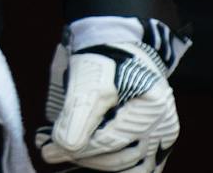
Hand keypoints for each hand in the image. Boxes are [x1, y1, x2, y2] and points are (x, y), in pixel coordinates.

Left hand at [37, 17, 184, 172]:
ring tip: (61, 153)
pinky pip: (134, 164)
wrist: (120, 51)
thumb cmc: (104, 63)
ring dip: (93, 163)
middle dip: (82, 156)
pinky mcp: (156, 144)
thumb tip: (65, 146)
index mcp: (153, 108)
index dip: (78, 149)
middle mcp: (165, 127)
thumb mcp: (88, 83)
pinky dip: (108, 164)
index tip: (47, 151)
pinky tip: (82, 157)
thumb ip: (77, 114)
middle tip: (49, 151)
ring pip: (129, 165)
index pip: (110, 140)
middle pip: (120, 156)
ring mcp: (163, 137)